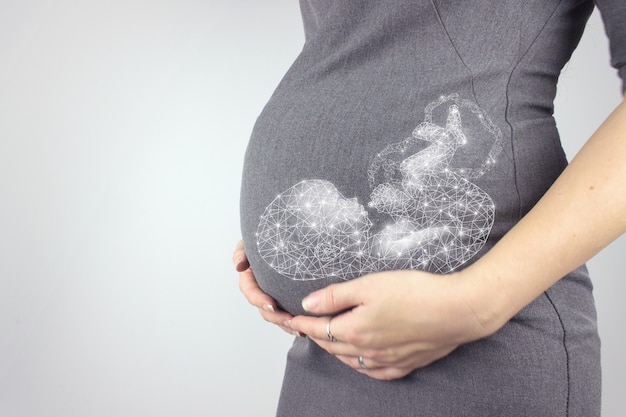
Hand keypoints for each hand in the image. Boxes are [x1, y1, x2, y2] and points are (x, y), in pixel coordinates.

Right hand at [233, 240, 300, 336]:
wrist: (282, 238)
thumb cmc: (262, 240)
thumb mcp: (249, 243)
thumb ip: (241, 252)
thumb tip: (238, 266)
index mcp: (249, 280)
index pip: (252, 293)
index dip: (260, 300)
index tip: (272, 304)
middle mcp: (260, 292)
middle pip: (265, 310)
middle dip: (277, 317)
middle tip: (290, 320)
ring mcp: (273, 297)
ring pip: (277, 316)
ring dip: (286, 324)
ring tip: (299, 329)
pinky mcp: (285, 300)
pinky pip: (288, 314)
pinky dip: (294, 323)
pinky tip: (305, 328)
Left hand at [285, 270, 498, 379]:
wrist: (457, 310)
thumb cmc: (415, 292)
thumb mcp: (368, 285)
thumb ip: (335, 296)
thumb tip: (308, 304)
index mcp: (354, 330)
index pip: (319, 329)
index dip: (302, 322)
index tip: (291, 318)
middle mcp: (367, 350)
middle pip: (333, 346)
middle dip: (316, 335)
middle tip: (307, 326)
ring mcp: (387, 360)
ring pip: (352, 360)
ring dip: (336, 350)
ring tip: (329, 340)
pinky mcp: (406, 363)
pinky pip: (376, 372)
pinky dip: (362, 366)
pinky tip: (362, 360)